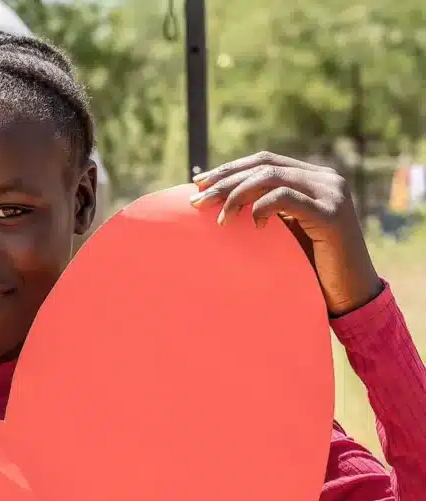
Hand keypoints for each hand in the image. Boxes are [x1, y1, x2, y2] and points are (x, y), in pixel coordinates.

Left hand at [190, 151, 383, 315]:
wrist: (348, 294)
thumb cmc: (311, 267)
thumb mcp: (283, 232)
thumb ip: (264, 209)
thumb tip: (217, 201)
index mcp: (313, 178)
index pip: (265, 161)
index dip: (230, 169)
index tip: (198, 182)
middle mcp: (325, 179)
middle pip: (264, 167)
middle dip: (225, 181)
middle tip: (196, 200)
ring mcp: (331, 194)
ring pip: (271, 178)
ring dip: (237, 195)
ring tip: (220, 218)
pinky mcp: (332, 214)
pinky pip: (286, 198)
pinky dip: (263, 207)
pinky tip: (253, 225)